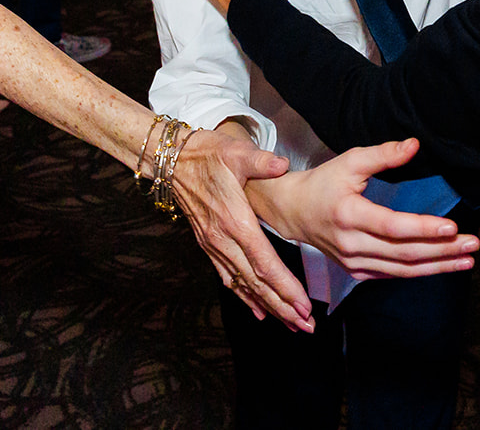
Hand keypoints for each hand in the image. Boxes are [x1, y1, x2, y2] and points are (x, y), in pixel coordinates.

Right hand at [170, 129, 315, 330]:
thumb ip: (260, 161)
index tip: (302, 305)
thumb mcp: (235, 152)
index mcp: (235, 221)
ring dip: (268, 307)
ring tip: (290, 325)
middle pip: (256, 282)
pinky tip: (259, 312)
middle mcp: (223, 240)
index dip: (284, 286)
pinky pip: (228, 278)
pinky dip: (245, 297)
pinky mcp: (209, 245)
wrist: (173, 161)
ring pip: (243, 285)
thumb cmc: (207, 155)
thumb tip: (281, 164)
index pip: (263, 262)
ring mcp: (214, 245)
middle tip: (306, 326)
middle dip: (282, 307)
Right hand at [249, 139, 479, 279]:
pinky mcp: (357, 272)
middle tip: (473, 244)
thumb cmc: (324, 183)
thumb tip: (414, 145)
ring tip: (467, 260)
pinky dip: (420, 271)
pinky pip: (394, 275)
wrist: (293, 212)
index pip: (392, 226)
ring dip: (438, 266)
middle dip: (443, 250)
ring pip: (403, 270)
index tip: (452, 226)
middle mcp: (351, 244)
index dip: (423, 228)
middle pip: (404, 253)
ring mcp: (354, 263)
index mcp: (349, 214)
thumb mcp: (350, 161)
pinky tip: (443, 265)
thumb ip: (383, 155)